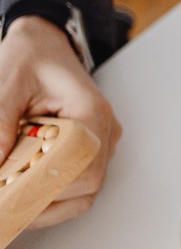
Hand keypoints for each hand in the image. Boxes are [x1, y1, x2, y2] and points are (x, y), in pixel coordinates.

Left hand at [0, 16, 120, 227]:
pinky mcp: (88, 152)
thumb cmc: (31, 57)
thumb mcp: (7, 81)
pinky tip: (19, 191)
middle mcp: (104, 131)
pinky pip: (75, 187)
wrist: (44, 45)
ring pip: (82, 193)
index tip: (10, 195)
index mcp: (91, 110)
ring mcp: (100, 143)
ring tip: (8, 200)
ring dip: (44, 203)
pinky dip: (46, 196)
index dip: (46, 185)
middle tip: (4, 204)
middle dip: (41, 200)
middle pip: (85, 185)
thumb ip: (0, 121)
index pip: (81, 162)